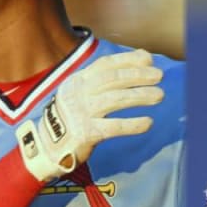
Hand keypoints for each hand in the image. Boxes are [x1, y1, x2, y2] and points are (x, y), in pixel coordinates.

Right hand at [16, 49, 163, 181]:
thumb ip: (104, 81)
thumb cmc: (74, 117)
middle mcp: (78, 93)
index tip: (148, 59)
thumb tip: (138, 65)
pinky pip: (114, 127)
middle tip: (159, 75)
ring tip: (159, 95)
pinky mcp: (85, 133)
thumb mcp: (82, 93)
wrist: (47, 147)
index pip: (105, 64)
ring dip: (140, 96)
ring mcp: (81, 113)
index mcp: (78, 80)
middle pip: (112, 79)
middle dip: (138, 75)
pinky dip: (133, 124)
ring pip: (115, 100)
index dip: (127, 60)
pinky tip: (148, 122)